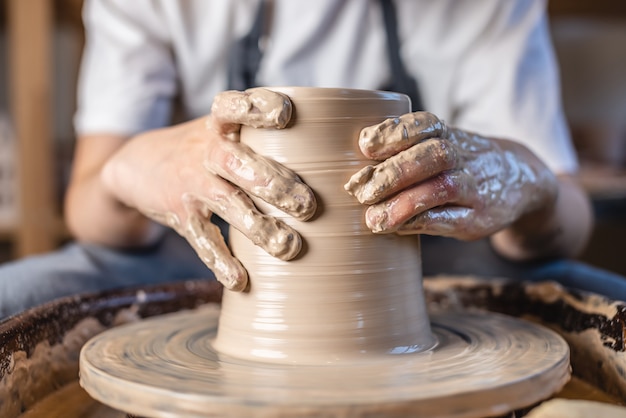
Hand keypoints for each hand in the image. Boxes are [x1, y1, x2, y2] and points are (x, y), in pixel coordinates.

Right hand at [101, 88, 315, 290]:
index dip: (255, 108)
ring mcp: (191, 184)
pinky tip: (239, 280)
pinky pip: (203, 240)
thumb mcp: (221, 129)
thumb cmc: (202, 148)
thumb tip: (328, 150)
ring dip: (258, 226)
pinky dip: (221, 262)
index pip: (232, 108)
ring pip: (226, 204)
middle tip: (307, 206)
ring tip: (289, 247)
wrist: (137, 166)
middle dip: (273, 182)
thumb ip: (259, 136)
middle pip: (237, 162)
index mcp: (219, 126)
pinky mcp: (180, 216)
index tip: (283, 114)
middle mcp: (205, 152)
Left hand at [344, 112, 557, 240]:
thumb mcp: (444, 144)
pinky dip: (419, 223)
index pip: (424, 125)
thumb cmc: (462, 163)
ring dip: (403, 202)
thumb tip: (355, 164)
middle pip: (432, 155)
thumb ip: (407, 149)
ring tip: (372, 217)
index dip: (394, 133)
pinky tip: (394, 227)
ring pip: (442, 188)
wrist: (522, 181)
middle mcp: (464, 157)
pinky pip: (448, 219)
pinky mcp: (477, 219)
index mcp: (449, 134)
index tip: (365, 144)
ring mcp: (474, 188)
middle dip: (393, 171)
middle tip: (359, 189)